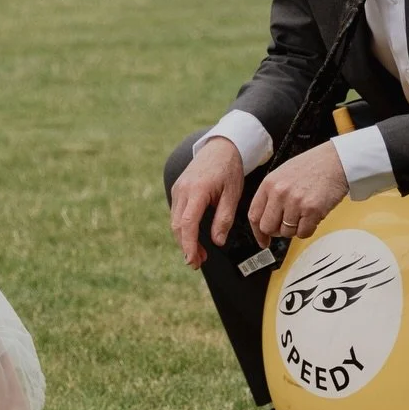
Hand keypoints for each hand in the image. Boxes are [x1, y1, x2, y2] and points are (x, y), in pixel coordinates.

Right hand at [170, 137, 244, 269]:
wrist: (221, 146)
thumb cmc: (229, 169)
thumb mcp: (233, 194)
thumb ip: (224, 218)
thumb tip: (217, 241)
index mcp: (197, 190)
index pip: (188, 223)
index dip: (188, 244)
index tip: (192, 260)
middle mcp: (182, 189)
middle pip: (178, 225)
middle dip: (186, 246)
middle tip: (198, 263)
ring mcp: (178, 188)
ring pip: (175, 221)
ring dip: (184, 239)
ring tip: (199, 254)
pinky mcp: (178, 189)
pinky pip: (177, 213)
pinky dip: (183, 228)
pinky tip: (194, 237)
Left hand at [249, 142, 348, 246]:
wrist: (336, 161)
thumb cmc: (313, 166)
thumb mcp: (283, 174)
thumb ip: (272, 194)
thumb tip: (266, 217)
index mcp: (269, 183)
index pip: (254, 215)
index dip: (257, 232)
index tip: (263, 239)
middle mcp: (280, 193)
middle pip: (267, 227)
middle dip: (276, 231)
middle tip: (286, 226)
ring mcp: (295, 202)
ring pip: (286, 232)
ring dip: (295, 229)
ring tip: (303, 214)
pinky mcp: (312, 210)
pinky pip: (303, 233)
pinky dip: (308, 229)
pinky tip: (312, 217)